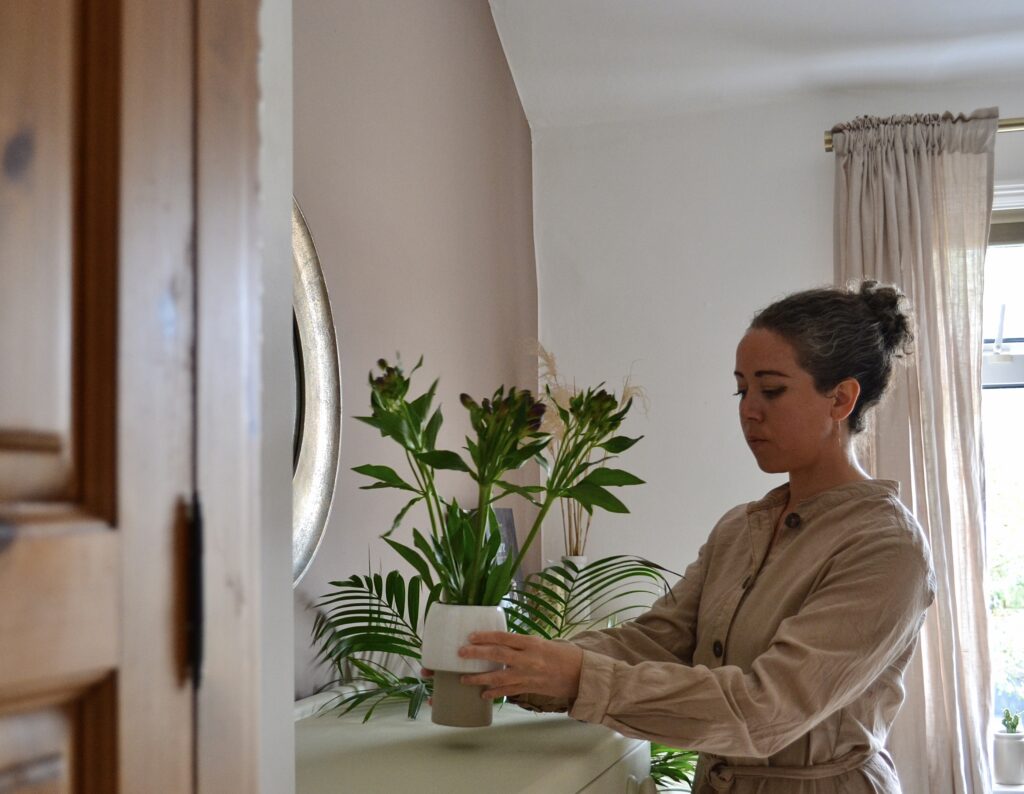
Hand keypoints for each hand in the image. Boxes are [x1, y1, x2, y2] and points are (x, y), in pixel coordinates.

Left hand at [457, 631, 583, 700]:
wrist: (582, 674)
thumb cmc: (564, 655)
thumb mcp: (544, 643)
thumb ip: (524, 644)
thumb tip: (503, 643)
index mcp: (532, 643)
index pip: (504, 637)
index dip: (486, 636)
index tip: (471, 636)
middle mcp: (529, 659)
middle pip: (497, 654)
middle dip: (477, 654)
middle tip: (460, 653)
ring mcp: (528, 676)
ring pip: (499, 677)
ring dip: (479, 679)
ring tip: (464, 679)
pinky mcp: (530, 689)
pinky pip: (509, 691)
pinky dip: (494, 693)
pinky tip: (483, 694)